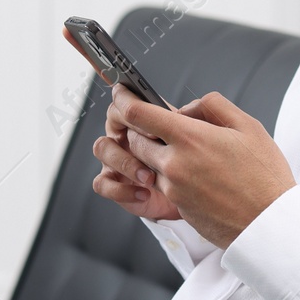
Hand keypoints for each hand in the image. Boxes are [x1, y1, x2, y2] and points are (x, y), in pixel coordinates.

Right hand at [91, 91, 186, 220]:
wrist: (195, 196)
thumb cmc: (194, 164)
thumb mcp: (198, 138)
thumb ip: (194, 118)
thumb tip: (186, 112)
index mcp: (141, 120)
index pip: (126, 103)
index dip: (134, 111)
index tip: (155, 128)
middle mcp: (124, 135)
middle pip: (112, 121)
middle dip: (134, 134)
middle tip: (156, 147)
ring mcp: (116, 159)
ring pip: (102, 148)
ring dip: (126, 162)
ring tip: (150, 176)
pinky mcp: (114, 184)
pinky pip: (101, 183)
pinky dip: (121, 189)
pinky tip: (144, 193)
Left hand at [104, 83, 297, 249]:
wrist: (270, 223)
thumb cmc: (264, 175)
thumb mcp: (248, 126)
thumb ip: (212, 106)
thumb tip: (186, 108)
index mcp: (189, 138)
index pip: (138, 114)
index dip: (124, 99)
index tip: (121, 92)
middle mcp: (174, 163)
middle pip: (135, 139)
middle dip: (141, 129)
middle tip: (162, 125)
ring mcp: (172, 187)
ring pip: (147, 163)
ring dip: (156, 153)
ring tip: (189, 153)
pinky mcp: (176, 206)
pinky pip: (161, 183)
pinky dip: (169, 174)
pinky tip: (198, 175)